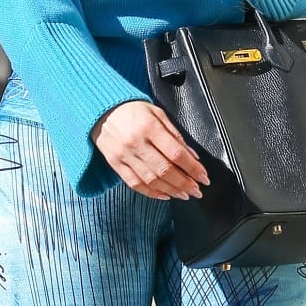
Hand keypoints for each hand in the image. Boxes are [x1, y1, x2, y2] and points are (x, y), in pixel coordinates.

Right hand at [90, 100, 209, 200]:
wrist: (101, 110)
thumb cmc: (132, 110)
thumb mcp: (157, 113)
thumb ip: (175, 135)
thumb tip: (192, 156)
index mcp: (149, 127)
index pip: (176, 153)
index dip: (193, 168)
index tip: (203, 177)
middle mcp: (136, 143)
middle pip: (165, 170)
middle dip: (185, 183)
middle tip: (197, 190)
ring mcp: (124, 155)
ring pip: (151, 180)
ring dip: (171, 190)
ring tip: (184, 194)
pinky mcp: (115, 164)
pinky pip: (135, 183)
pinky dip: (152, 192)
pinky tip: (164, 195)